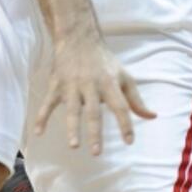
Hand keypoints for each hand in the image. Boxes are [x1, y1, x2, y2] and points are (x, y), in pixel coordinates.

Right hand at [34, 34, 155, 154]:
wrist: (79, 39)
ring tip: (74, 145)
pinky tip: (38, 133)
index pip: (120, 106)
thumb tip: (152, 116)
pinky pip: (48, 103)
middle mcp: (91, 85)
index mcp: (110, 83)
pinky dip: (41, 118)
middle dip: (95, 133)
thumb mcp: (124, 77)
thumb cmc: (105, 63)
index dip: (126, 124)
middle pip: (94, 112)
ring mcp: (72, 85)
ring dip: (72, 128)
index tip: (129, 142)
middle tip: (97, 152)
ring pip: (72, 110)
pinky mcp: (56, 85)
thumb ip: (135, 100)